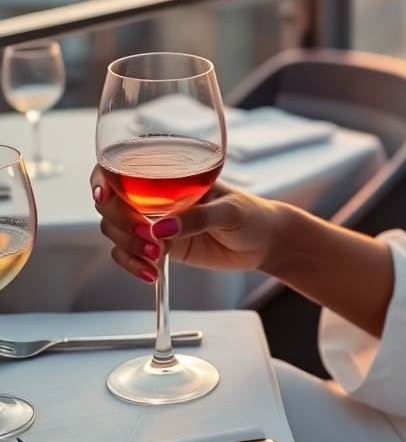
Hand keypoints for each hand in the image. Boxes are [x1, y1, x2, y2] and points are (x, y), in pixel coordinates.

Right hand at [91, 166, 281, 282]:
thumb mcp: (231, 211)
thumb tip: (162, 228)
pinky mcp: (160, 248)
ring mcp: (156, 223)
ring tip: (155, 257)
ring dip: (126, 245)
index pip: (126, 168)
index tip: (104, 194)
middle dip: (120, 220)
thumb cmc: (253, 215)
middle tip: (146, 235)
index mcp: (174, 175)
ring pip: (116, 231)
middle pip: (113, 203)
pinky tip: (151, 274)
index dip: (105, 177)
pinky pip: (130, 255)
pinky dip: (132, 265)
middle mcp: (158, 196)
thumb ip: (200, 217)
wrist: (265, 243)